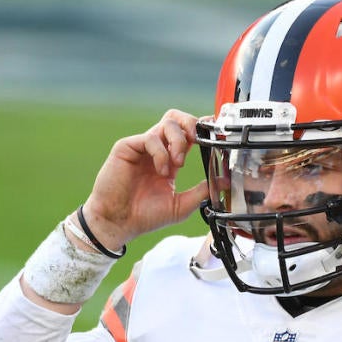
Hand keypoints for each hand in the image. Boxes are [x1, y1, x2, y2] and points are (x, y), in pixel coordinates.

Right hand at [81, 110, 208, 250]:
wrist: (119, 223)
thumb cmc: (144, 216)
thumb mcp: (181, 206)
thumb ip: (201, 192)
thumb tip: (223, 182)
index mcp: (169, 160)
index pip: (186, 134)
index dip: (201, 131)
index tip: (215, 136)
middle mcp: (156, 150)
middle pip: (176, 118)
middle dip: (192, 124)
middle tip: (197, 142)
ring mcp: (142, 147)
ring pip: (167, 123)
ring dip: (179, 141)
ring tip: (178, 164)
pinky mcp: (127, 148)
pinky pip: (150, 138)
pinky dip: (162, 153)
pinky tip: (162, 171)